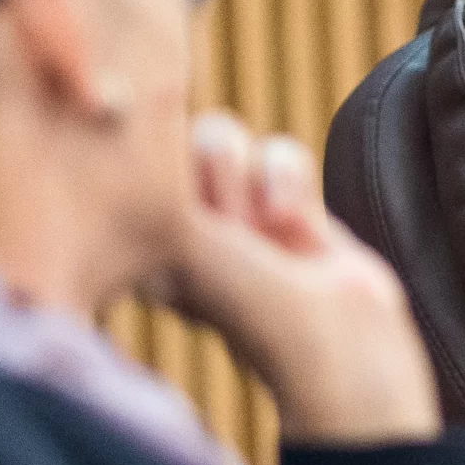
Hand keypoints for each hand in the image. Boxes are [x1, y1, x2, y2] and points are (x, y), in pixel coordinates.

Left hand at [165, 112, 443, 446]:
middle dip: (214, 176)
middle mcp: (177, 221)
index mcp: (135, 240)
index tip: (184, 216)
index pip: (123, 160)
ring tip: (270, 235)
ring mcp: (231, 212)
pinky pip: (278, 150)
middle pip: (175, 134)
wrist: (340, 346)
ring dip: (254, 182)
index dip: (155, 167)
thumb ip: (161, 176)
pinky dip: (292, 183)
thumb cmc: (252, 309)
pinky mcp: (284, 204)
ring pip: (227, 136)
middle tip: (232, 233)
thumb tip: (145, 117)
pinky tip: (298, 234)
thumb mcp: (188, 239)